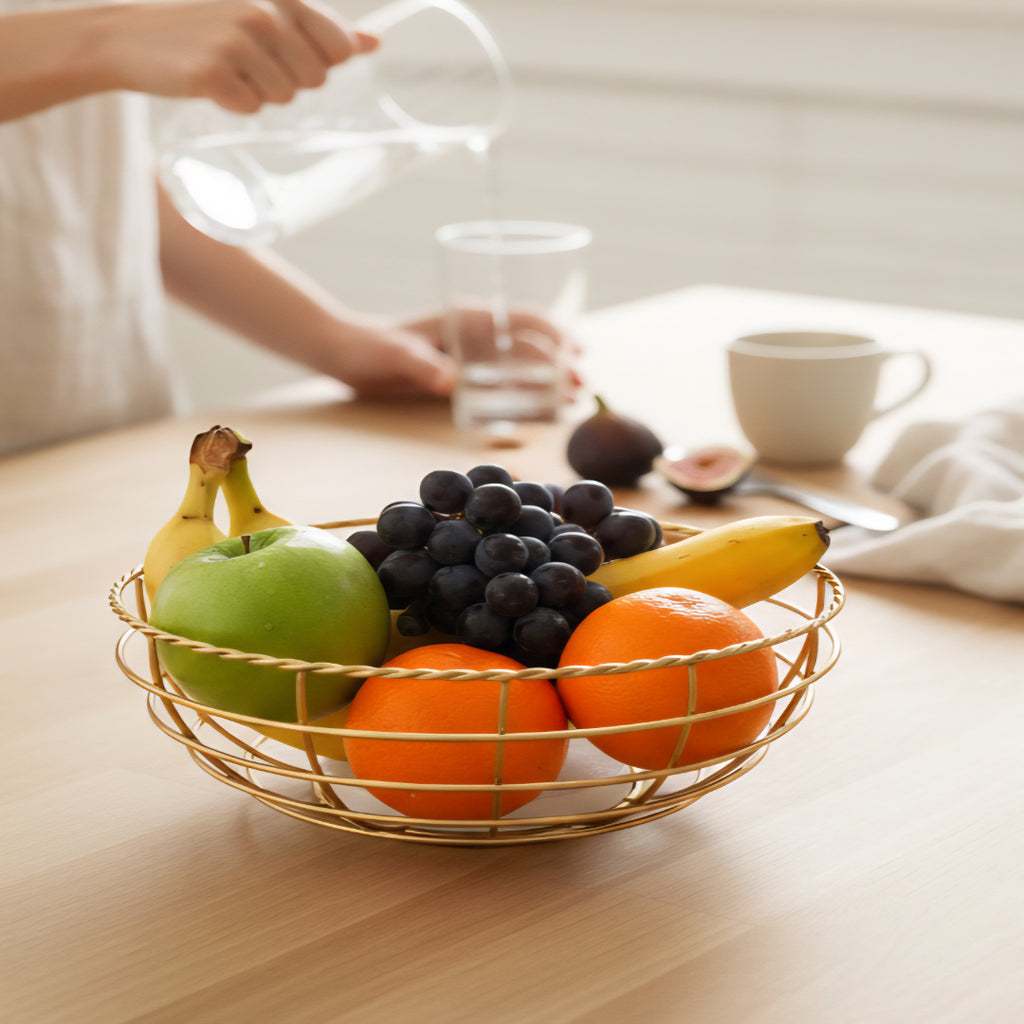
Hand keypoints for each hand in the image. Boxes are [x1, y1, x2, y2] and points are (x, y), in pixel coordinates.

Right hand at [100, 0, 378, 111]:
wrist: (132, 38)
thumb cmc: (208, 27)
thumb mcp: (267, 16)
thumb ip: (323, 29)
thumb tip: (373, 43)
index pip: (339, 49)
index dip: (315, 61)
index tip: (282, 49)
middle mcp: (262, 10)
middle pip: (315, 79)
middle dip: (287, 80)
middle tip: (248, 62)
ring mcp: (236, 40)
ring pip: (285, 97)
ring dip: (259, 93)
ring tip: (227, 68)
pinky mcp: (212, 72)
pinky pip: (251, 109)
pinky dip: (233, 104)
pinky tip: (209, 82)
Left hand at [327, 310, 582, 401]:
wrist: (346, 355)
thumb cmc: (369, 348)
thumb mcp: (395, 355)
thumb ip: (421, 366)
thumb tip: (448, 382)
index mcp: (467, 318)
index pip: (522, 318)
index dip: (555, 332)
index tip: (579, 350)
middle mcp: (475, 334)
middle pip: (528, 345)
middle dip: (559, 363)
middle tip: (580, 387)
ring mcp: (470, 356)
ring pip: (519, 366)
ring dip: (546, 381)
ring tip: (571, 402)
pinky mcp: (461, 376)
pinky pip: (500, 385)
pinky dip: (523, 395)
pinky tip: (538, 411)